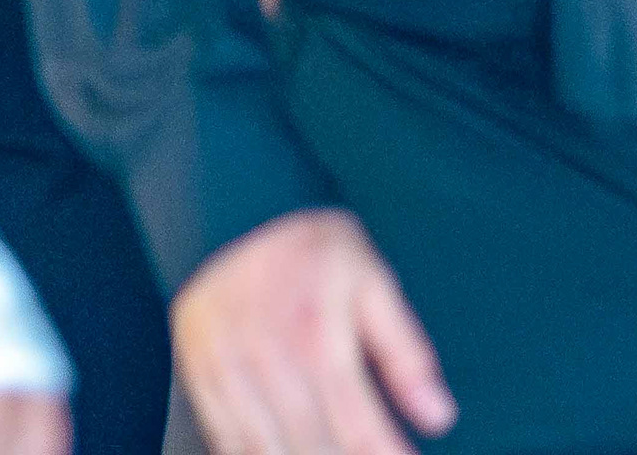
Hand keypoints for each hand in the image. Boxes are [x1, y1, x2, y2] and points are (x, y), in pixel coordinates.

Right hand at [174, 207, 455, 453]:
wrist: (233, 205)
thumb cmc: (312, 250)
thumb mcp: (372, 281)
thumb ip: (406, 351)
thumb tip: (438, 417)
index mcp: (315, 330)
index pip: (357, 424)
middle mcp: (266, 352)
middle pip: (311, 445)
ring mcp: (225, 365)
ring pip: (265, 448)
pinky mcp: (198, 371)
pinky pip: (225, 437)